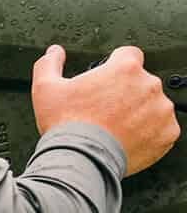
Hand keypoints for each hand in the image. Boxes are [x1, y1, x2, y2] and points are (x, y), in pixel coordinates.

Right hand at [32, 44, 179, 175]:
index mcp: (125, 68)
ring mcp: (161, 110)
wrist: (82, 159)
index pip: (129, 54)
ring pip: (153, 104)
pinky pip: (162, 128)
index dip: (116, 65)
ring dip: (139, 112)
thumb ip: (50, 64)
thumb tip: (54, 52)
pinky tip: (127, 138)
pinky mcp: (167, 133)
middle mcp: (149, 85)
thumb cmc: (66, 124)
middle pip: (141, 81)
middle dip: (126, 92)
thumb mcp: (45, 88)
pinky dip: (149, 132)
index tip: (107, 80)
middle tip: (105, 109)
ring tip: (115, 126)